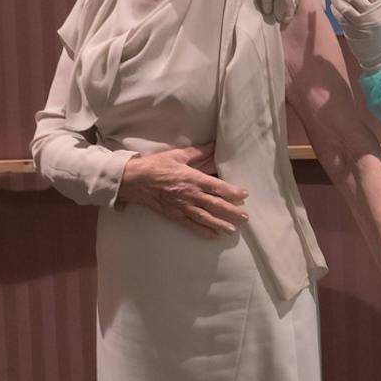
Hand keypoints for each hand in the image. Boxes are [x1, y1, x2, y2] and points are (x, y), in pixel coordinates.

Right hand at [118, 145, 248, 237]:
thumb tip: (214, 145)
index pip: (217, 187)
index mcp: (192, 179)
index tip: (244, 195)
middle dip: (232, 212)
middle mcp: (190, 195)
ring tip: (233, 229)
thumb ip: (198, 152)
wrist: (135, 181)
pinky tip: (214, 235)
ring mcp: (182, 207)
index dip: (232, 192)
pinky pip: (191, 225)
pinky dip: (204, 231)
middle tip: (245, 217)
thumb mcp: (178, 155)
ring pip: (206, 218)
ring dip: (221, 224)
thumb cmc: (156, 166)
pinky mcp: (174, 215)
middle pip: (215, 205)